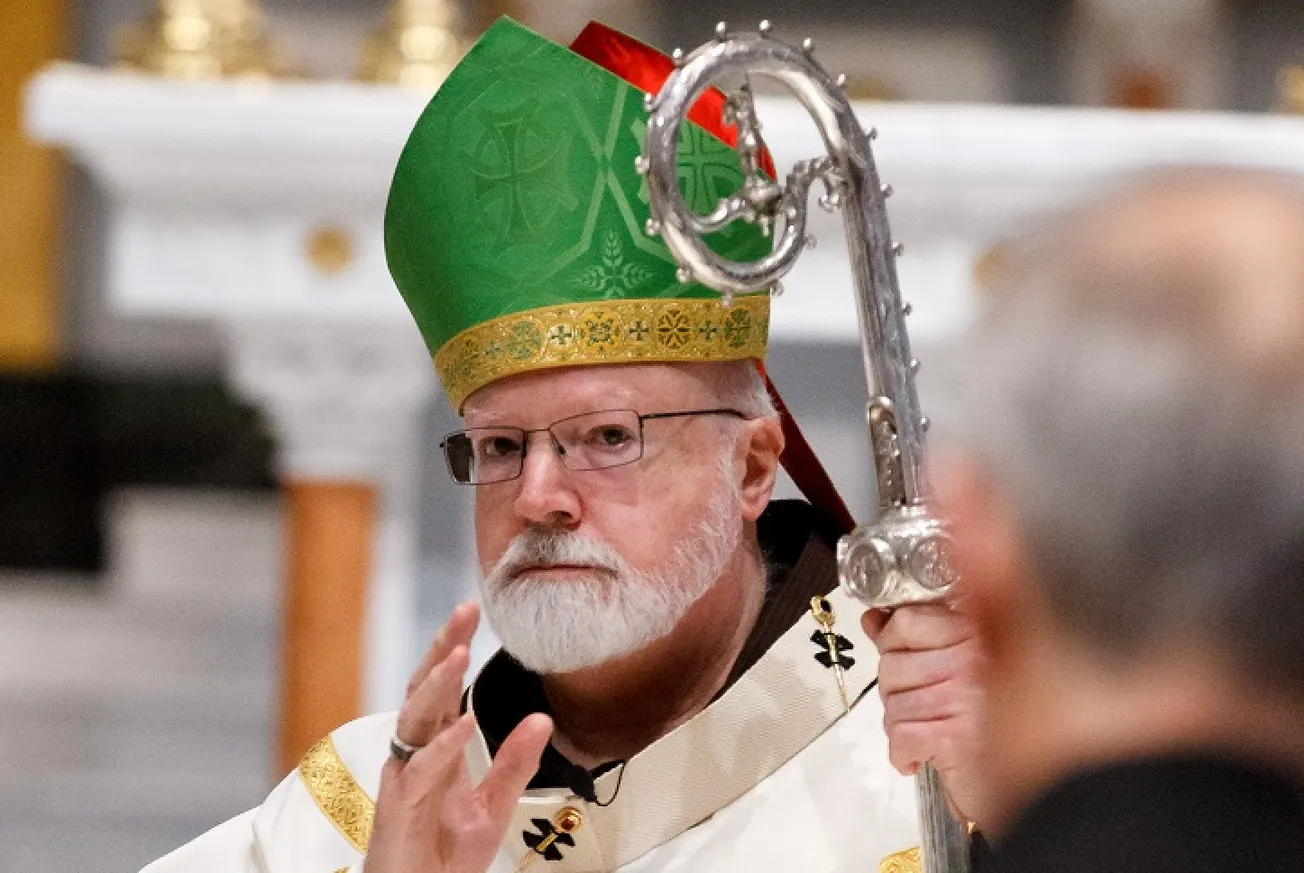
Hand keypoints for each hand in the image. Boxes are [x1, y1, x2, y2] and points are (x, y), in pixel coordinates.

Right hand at [365, 602, 552, 872]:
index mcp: (437, 749)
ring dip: (437, 685)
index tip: (471, 610)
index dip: (453, 647)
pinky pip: (419, 771)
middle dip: (442, 648)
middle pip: (423, 689)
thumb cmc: (443, 855)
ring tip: (459, 653)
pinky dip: (442, 746)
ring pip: (414, 719)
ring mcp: (404, 778)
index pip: (443, 687)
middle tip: (464, 612)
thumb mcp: (494, 804)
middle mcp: (416, 755)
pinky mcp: (398, 808)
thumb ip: (515, 761)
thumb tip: (543, 718)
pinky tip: (464, 723)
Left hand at [863, 604, 982, 823]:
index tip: (896, 654)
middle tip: (919, 704)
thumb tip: (874, 620)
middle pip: (892, 664)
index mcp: (976, 633)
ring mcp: (962, 697)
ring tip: (925, 730)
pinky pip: (901, 735)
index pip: (907, 621)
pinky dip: (902, 753)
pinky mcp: (953, 737)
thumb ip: (917, 635)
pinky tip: (919, 756)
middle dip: (895, 690)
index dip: (891, 642)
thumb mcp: (962, 664)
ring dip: (900, 724)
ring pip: (893, 702)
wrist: (1044, 784)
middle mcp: (971, 660)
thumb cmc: (1000, 726)